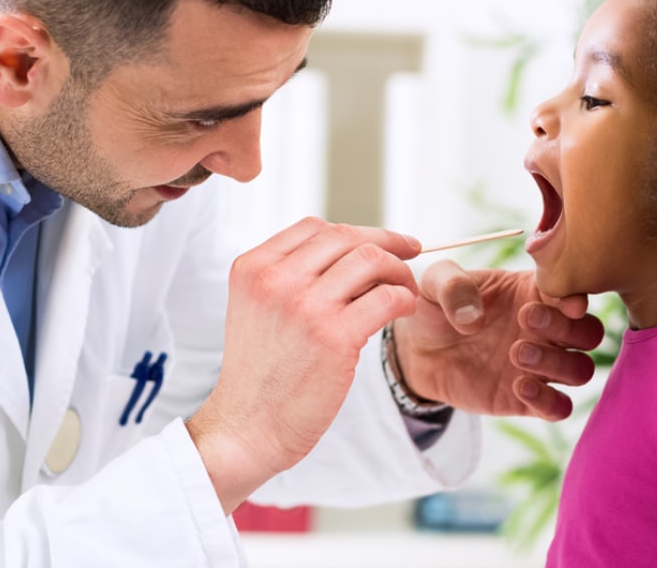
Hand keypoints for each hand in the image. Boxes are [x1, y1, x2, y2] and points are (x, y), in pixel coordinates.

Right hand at [185, 217, 420, 512]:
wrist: (246, 428)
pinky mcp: (333, 336)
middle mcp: (275, 279)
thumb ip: (291, 279)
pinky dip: (404, 298)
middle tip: (410, 256)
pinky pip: (386, 297)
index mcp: (253, 268)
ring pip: (370, 259)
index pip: (315, 227)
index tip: (383, 242)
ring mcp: (304, 305)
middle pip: (346, 237)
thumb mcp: (258, 310)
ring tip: (405, 289)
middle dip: (386, 242)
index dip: (357, 231)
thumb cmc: (260, 375)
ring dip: (398, 270)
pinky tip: (404, 311)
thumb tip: (352, 257)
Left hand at [392, 261, 604, 420]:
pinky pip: (559, 408)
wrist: (417, 352)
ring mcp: (540, 367)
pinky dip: (549, 401)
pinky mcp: (526, 400)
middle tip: (526, 319)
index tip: (564, 303)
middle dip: (569, 328)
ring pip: (581, 370)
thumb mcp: (434, 283)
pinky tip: (519, 386)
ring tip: (516, 353)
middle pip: (589, 332)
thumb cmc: (435, 308)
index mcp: (533, 292)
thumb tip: (474, 318)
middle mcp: (546, 330)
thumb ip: (453, 284)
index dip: (576, 297)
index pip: (573, 293)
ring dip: (558, 363)